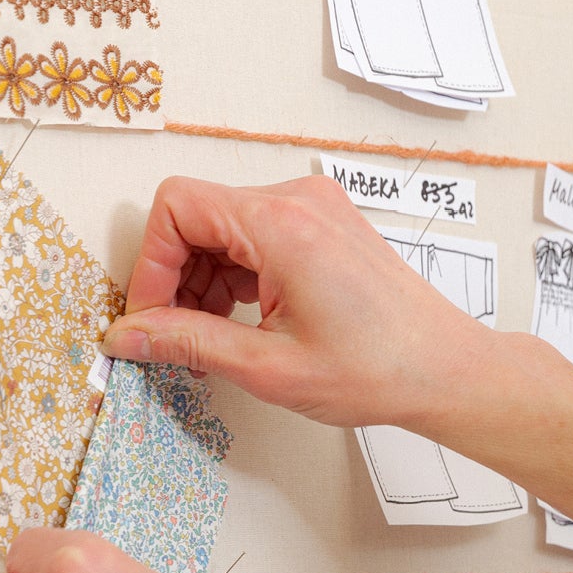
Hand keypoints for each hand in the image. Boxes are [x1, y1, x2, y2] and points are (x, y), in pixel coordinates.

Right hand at [99, 174, 506, 433]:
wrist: (445, 370)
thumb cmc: (376, 368)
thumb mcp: (266, 366)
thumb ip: (187, 342)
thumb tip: (126, 336)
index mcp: (281, 224)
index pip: (177, 207)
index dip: (150, 263)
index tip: (152, 317)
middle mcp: (297, 201)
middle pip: (196, 216)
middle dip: (174, 277)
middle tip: (174, 336)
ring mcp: (313, 209)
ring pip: (221, 227)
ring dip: (202, 280)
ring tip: (212, 337)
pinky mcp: (322, 225)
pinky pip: (252, 236)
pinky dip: (232, 276)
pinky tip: (239, 321)